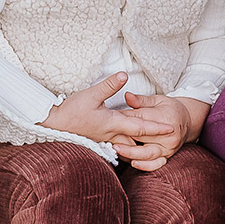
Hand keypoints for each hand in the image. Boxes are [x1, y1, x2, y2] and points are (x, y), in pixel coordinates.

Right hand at [43, 73, 176, 149]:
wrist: (53, 126)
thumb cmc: (71, 111)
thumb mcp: (90, 95)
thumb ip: (108, 85)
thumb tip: (124, 75)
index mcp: (112, 124)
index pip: (140, 127)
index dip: (156, 127)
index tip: (170, 128)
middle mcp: (112, 135)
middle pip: (139, 141)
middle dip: (154, 141)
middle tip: (171, 138)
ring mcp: (107, 141)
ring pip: (130, 146)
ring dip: (144, 145)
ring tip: (158, 143)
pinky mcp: (101, 142)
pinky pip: (121, 148)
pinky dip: (131, 148)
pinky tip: (135, 146)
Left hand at [112, 94, 210, 170]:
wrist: (188, 121)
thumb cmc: (170, 109)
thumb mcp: (157, 100)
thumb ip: (141, 100)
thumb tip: (126, 96)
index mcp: (164, 118)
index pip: (140, 119)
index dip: (123, 119)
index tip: (109, 118)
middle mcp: (168, 135)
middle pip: (142, 137)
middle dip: (124, 136)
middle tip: (107, 136)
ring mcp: (168, 147)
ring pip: (148, 153)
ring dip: (131, 152)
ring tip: (116, 150)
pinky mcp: (168, 156)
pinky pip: (156, 164)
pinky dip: (145, 165)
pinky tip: (133, 163)